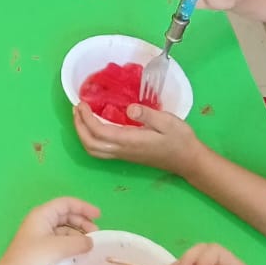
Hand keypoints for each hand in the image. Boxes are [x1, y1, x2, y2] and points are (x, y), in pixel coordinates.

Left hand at [0, 197, 100, 264]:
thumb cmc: (35, 254)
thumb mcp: (60, 247)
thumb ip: (79, 242)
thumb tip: (91, 243)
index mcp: (43, 214)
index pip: (66, 203)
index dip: (83, 207)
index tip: (98, 215)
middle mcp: (42, 220)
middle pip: (66, 215)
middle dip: (82, 222)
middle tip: (96, 234)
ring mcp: (41, 233)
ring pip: (64, 229)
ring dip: (78, 234)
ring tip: (90, 245)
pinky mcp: (42, 246)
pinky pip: (60, 240)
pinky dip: (71, 243)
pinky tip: (80, 252)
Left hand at [73, 101, 205, 174]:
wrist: (188, 161)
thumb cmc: (180, 139)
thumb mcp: (168, 122)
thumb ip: (148, 114)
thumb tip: (129, 108)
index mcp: (130, 141)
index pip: (99, 132)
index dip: (87, 119)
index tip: (82, 103)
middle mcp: (122, 150)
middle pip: (90, 144)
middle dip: (79, 126)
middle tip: (77, 108)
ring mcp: (123, 155)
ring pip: (94, 150)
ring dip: (83, 134)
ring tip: (81, 116)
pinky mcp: (126, 155)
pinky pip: (101, 151)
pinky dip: (91, 138)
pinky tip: (94, 125)